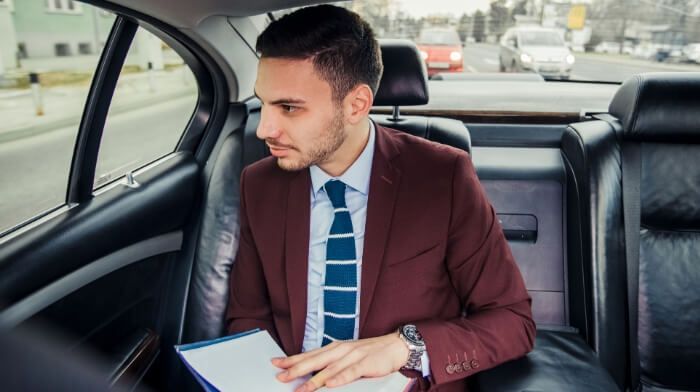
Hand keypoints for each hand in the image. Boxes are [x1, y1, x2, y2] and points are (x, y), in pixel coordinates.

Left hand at [271, 332, 409, 390]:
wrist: (394, 346)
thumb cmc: (369, 353)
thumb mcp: (347, 356)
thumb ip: (331, 364)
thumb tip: (313, 374)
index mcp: (334, 348)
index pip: (309, 354)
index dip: (292, 359)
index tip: (276, 363)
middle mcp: (341, 350)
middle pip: (315, 361)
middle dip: (296, 369)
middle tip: (281, 377)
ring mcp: (352, 356)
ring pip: (329, 369)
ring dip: (314, 380)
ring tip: (301, 388)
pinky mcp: (365, 363)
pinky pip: (350, 373)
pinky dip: (339, 378)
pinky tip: (329, 384)